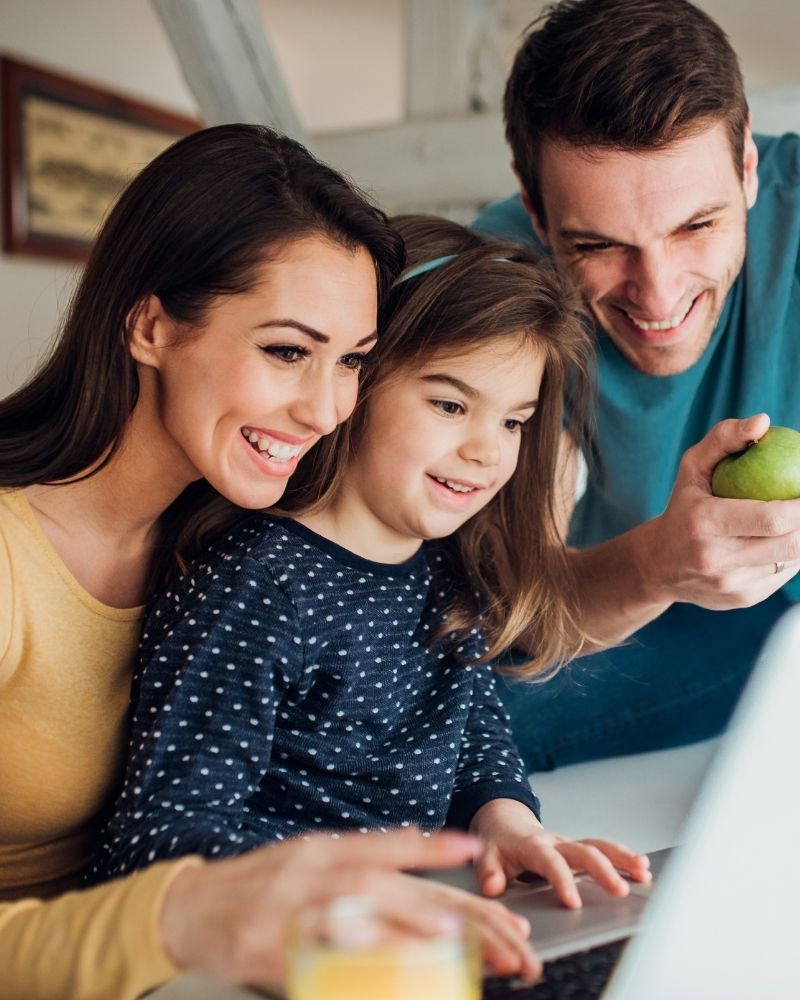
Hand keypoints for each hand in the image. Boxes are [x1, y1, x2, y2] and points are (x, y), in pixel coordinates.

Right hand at [158, 827, 539, 985]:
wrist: (183, 908)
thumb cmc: (249, 888)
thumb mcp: (302, 862)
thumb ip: (349, 863)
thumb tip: (405, 854)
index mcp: (323, 851)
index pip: (388, 848)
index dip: (431, 848)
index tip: (474, 848)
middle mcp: (313, 870)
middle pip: (389, 884)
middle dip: (448, 907)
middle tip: (498, 927)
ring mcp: (291, 906)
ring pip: (356, 909)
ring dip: (405, 922)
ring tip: (451, 936)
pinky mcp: (268, 944)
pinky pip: (316, 954)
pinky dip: (349, 960)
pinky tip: (381, 968)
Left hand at [470, 799, 650, 907]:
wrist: (505, 823)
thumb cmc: (498, 842)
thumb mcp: (485, 855)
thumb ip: (488, 871)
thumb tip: (493, 888)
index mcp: (533, 846)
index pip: (550, 862)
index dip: (562, 880)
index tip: (573, 902)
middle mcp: (556, 842)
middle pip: (584, 851)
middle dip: (603, 870)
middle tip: (619, 890)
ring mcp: (570, 844)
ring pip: (599, 846)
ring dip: (621, 858)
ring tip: (642, 872)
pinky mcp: (579, 849)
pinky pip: (603, 850)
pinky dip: (623, 857)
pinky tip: (641, 868)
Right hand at [639, 413, 799, 609]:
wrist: (657, 566)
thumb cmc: (683, 507)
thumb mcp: (692, 467)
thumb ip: (725, 438)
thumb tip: (762, 423)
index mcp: (704, 523)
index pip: (773, 518)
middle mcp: (717, 559)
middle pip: (791, 543)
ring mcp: (732, 585)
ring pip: (792, 561)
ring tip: (797, 519)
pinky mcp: (743, 599)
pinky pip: (783, 576)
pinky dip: (792, 555)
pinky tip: (787, 540)